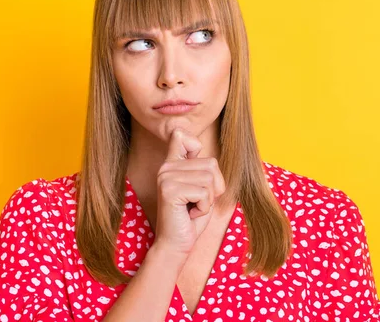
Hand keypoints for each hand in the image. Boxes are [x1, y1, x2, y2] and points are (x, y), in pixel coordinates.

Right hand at [153, 127, 226, 256]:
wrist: (176, 244)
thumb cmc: (191, 217)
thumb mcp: (201, 187)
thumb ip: (201, 167)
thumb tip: (196, 141)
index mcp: (172, 163)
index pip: (182, 136)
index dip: (195, 147)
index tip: (192, 169)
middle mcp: (166, 167)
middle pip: (211, 163)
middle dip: (213, 188)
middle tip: (196, 202)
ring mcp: (166, 177)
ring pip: (209, 179)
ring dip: (208, 199)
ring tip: (192, 207)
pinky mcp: (169, 190)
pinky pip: (204, 193)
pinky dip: (204, 208)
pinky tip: (189, 213)